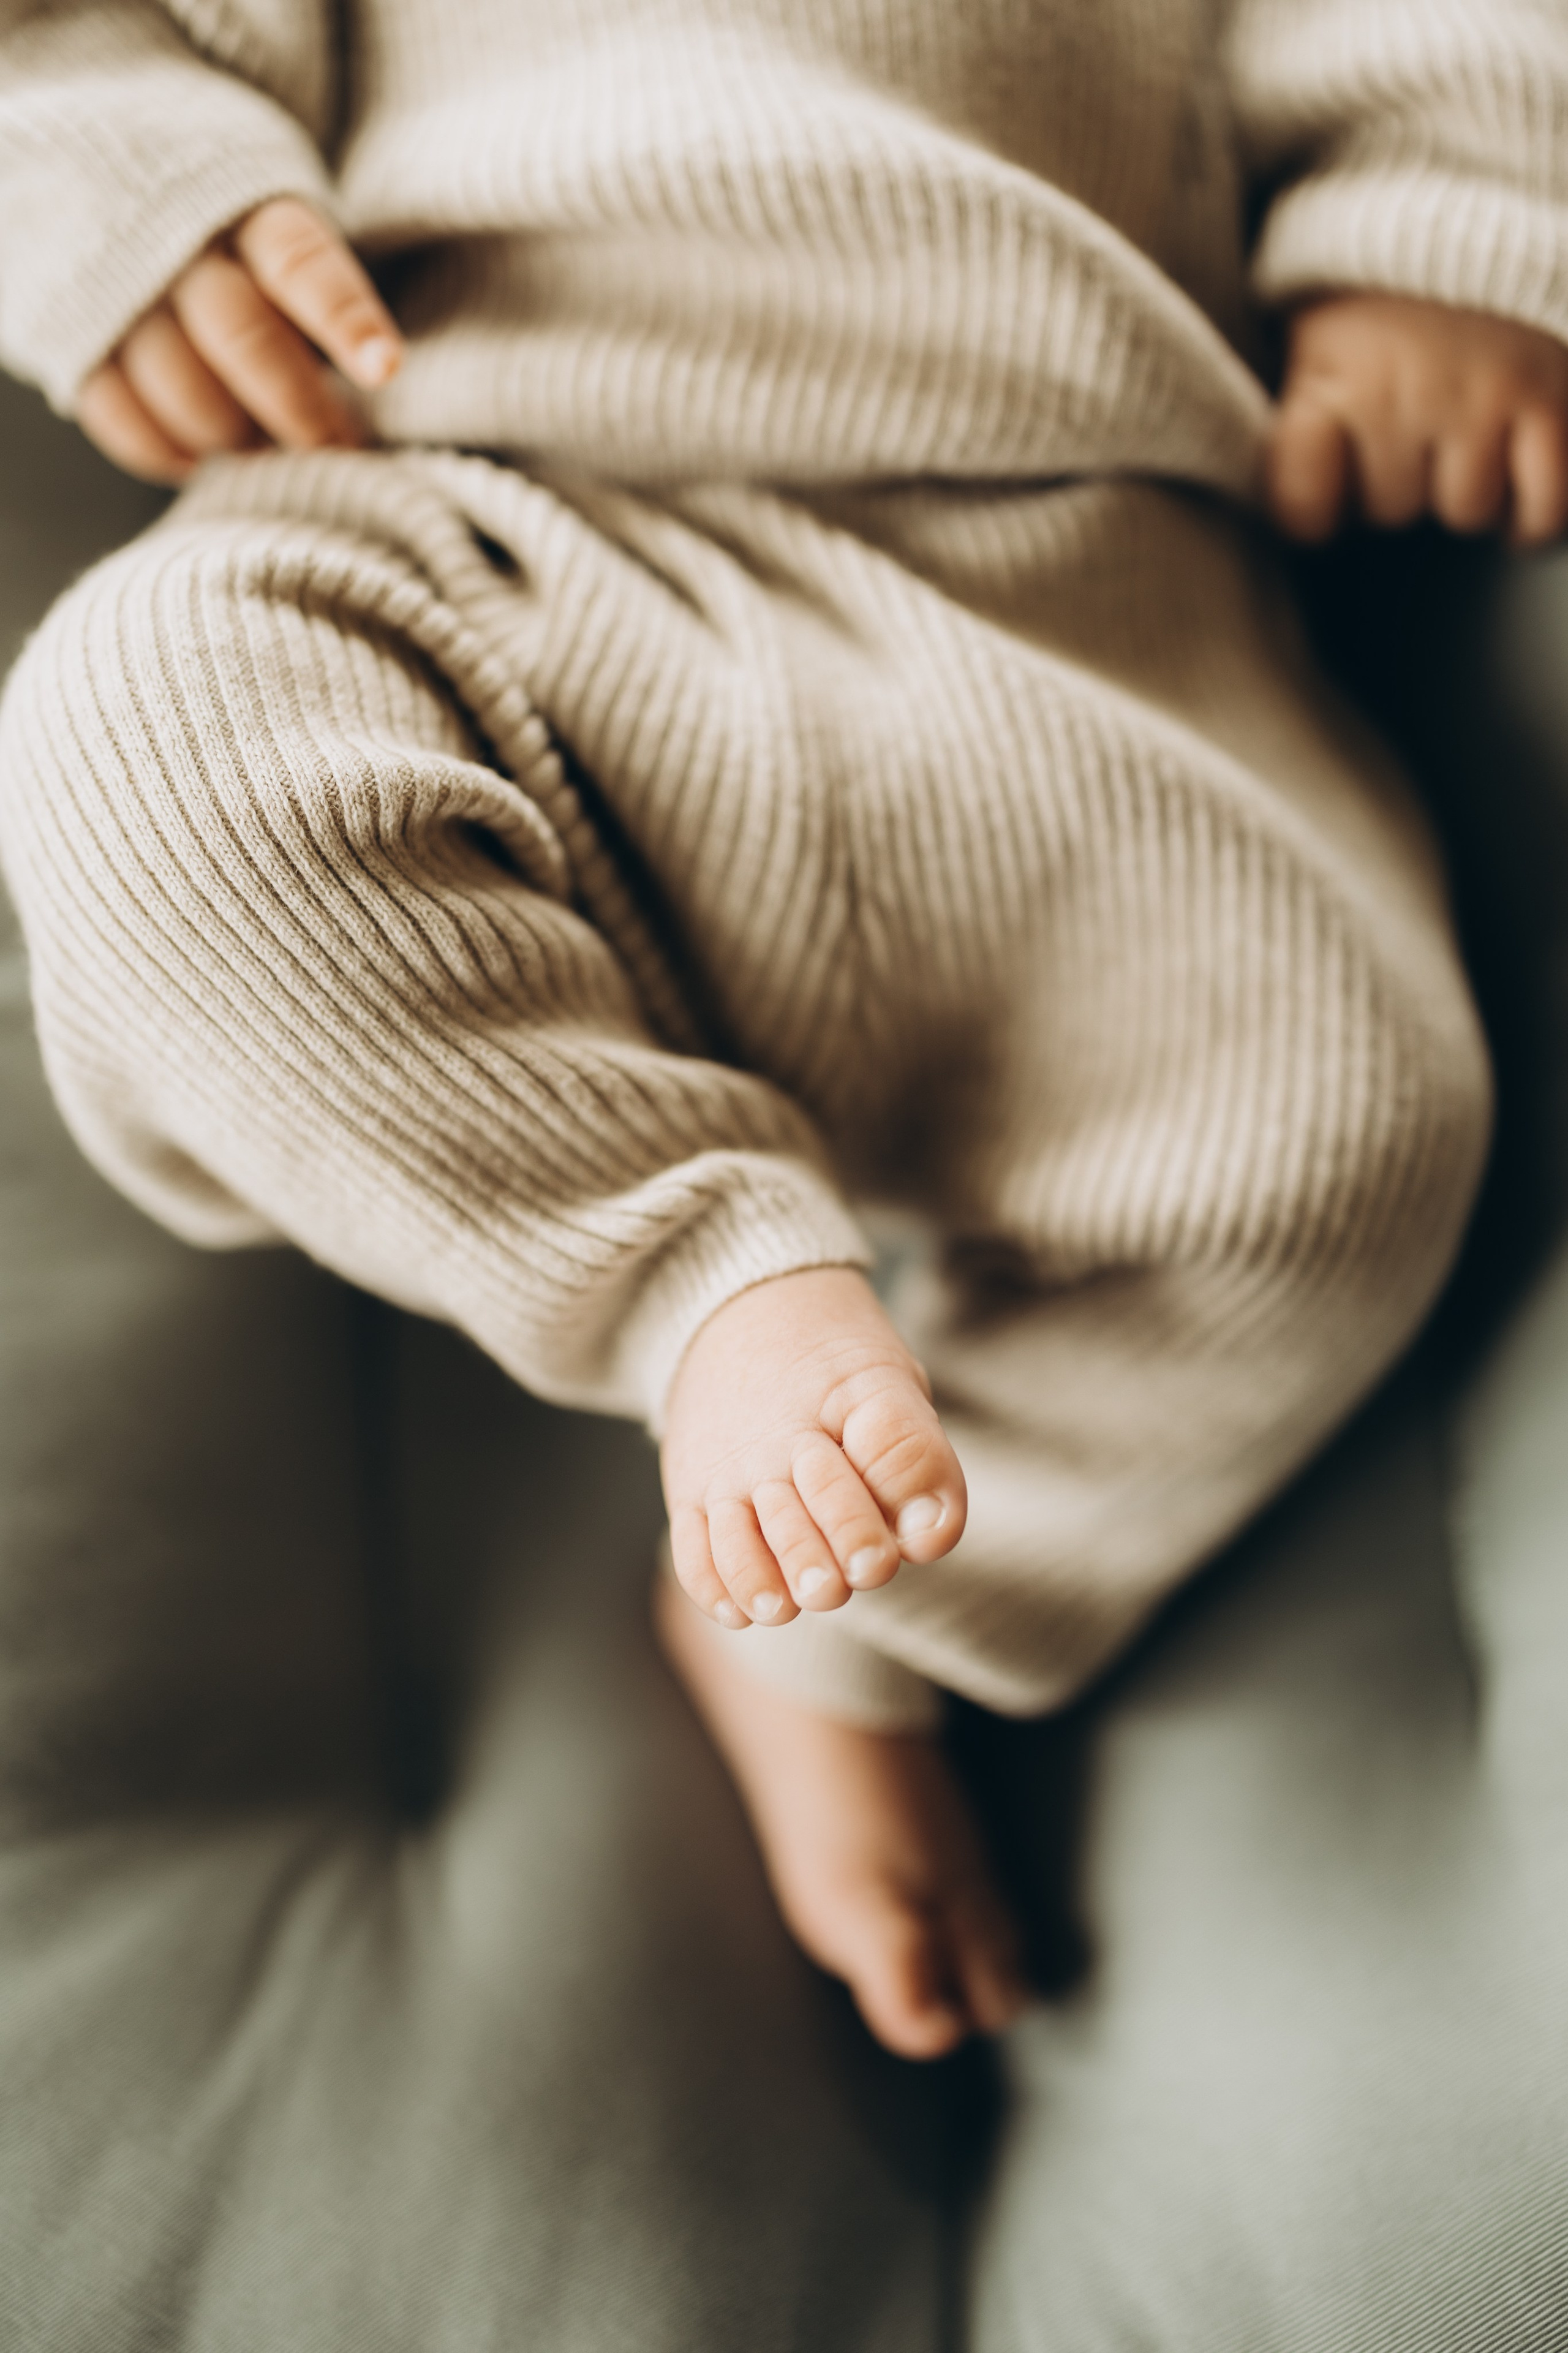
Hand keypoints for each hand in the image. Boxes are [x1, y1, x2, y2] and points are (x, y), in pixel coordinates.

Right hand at [75, 197, 403, 484]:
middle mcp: (177, 243)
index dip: (343, 316)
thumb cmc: (222, 223)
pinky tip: (200, 461)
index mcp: (245, 204)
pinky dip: (166, 451)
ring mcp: (118, 290)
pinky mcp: (72, 336)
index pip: (300, 262)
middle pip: (243, 337)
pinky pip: (121, 418)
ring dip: (234, 438)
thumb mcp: (272, 218)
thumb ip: (313, 288)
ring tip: (267, 453)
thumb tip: (375, 382)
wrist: (86, 165)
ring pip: (182, 388)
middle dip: (298, 408)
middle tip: (336, 451)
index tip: (385, 369)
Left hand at [1268, 292, 1567, 548]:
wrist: (1477, 221)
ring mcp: (1486, 396)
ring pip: (1467, 511)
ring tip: (1464, 437)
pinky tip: (1518, 489)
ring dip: (1468, 491)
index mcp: (1338, 378)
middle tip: (1412, 430)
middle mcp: (1410, 390)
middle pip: (1392, 511)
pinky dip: (1533, 513)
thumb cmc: (1384, 308)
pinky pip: (1544, 506)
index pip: (1303, 506)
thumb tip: (1297, 519)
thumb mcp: (1317, 348)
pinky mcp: (1550, 401)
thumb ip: (1301, 427)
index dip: (1316, 508)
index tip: (1326, 490)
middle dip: (1400, 483)